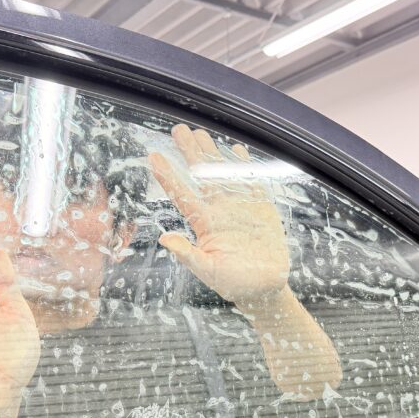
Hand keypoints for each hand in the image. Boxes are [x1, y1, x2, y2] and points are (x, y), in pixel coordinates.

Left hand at [149, 125, 289, 309]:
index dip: (168, 176)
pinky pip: (251, 181)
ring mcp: (239, 207)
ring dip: (212, 153)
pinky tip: (237, 149)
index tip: (153, 157)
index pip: (182, 195)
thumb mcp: (208, 271)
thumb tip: (164, 238)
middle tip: (178, 129)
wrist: (265, 288)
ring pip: (222, 174)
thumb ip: (188, 254)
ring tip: (200, 132)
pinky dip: (245, 165)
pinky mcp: (260, 208)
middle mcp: (219, 211)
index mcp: (204, 225)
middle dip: (189, 152)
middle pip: (201, 176)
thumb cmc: (234, 284)